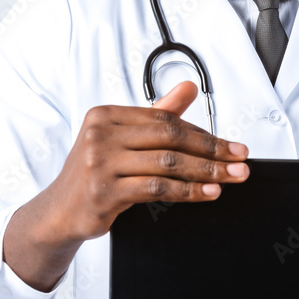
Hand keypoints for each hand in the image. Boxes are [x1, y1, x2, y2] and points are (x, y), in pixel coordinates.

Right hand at [46, 80, 248, 242]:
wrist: (60, 211)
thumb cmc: (96, 172)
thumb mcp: (123, 139)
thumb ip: (157, 114)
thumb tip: (188, 87)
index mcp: (106, 115)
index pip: (165, 119)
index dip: (203, 133)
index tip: (231, 146)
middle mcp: (100, 135)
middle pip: (170, 138)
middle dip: (211, 150)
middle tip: (239, 160)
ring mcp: (100, 163)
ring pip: (167, 163)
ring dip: (206, 172)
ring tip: (230, 177)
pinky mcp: (103, 191)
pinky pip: (157, 188)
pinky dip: (188, 191)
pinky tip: (207, 193)